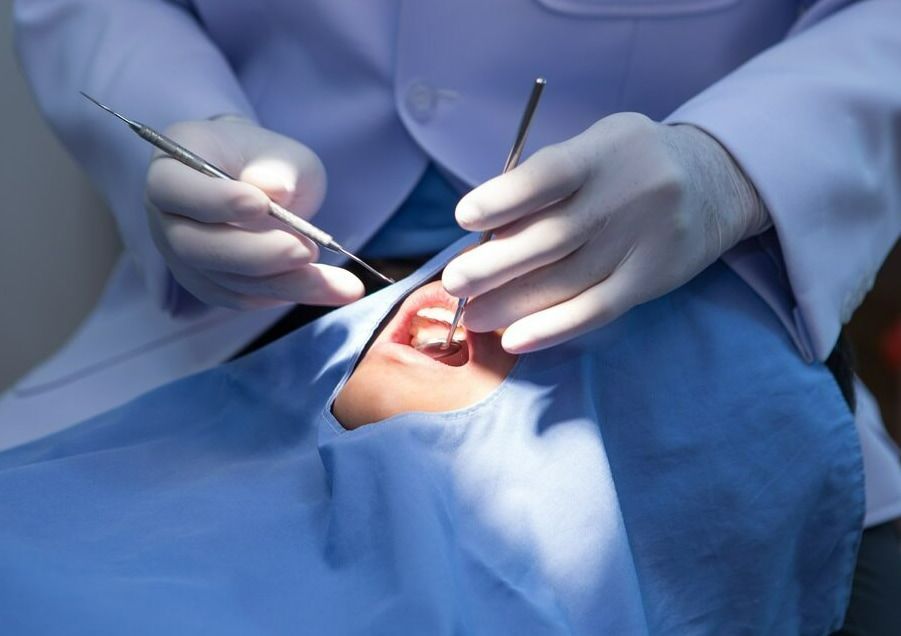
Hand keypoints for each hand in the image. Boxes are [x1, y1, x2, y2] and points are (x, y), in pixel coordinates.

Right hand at [146, 117, 363, 309]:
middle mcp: (167, 217)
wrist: (259, 186)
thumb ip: (278, 166)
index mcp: (172, 167)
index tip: (261, 205)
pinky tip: (328, 288)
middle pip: (194, 246)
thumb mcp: (281, 151)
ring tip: (342, 284)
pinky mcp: (210, 284)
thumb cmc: (265, 161)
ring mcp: (183, 257)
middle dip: (255, 254)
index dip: (214, 201)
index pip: (173, 188)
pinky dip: (287, 295)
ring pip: (226, 280)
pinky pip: (243, 298)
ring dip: (286, 283)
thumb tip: (275, 189)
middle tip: (307, 250)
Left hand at [442, 113, 769, 352]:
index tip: (463, 217)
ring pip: (569, 280)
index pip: (549, 176)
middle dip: (495, 266)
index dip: (504, 198)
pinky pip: (597, 309)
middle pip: (553, 238)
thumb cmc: (629, 164)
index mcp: (605, 151)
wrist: (715, 180)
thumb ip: (546, 182)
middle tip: (454, 284)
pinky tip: (516, 339)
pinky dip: (553, 327)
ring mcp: (646, 239)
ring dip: (513, 304)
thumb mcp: (595, 148)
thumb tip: (486, 233)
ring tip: (473, 317)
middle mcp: (629, 193)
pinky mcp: (655, 278)